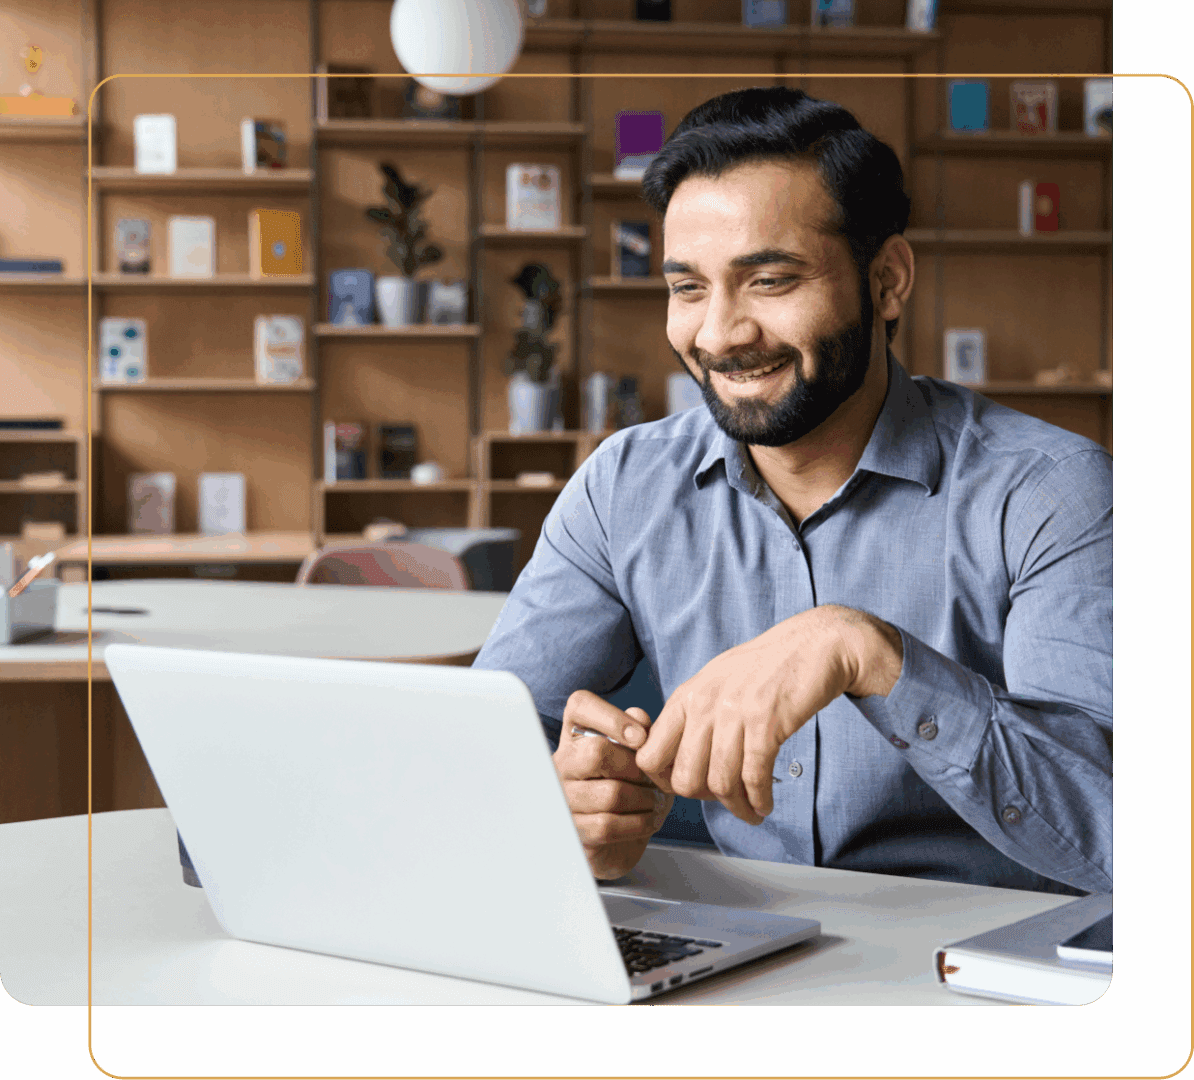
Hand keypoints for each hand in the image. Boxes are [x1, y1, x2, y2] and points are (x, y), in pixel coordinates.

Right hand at [553, 690, 672, 879]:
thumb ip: (640, 731)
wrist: (616, 841)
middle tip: (652, 778)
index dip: (612, 717)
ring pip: (610, 794)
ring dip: (645, 799)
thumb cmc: (628, 787)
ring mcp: (563, 797)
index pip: (580, 705)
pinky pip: (609, 825)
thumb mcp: (638, 756)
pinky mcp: (572, 830)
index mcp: (576, 734)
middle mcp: (562, 762)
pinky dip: (639, 823)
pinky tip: (648, 819)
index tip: (640, 737)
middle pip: (597, 752)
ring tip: (654, 801)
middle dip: (637, 767)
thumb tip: (638, 717)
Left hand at [635, 605, 902, 824]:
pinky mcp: (766, 722)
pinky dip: (759, 800)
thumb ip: (694, 716)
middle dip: (704, 799)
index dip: (665, 782)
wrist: (814, 644)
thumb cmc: (766, 667)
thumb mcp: (716, 682)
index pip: (649, 756)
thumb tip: (678, 759)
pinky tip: (765, 804)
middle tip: (724, 799)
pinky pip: (754, 777)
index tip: (689, 788)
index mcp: (686, 697)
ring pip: (720, 784)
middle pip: (684, 779)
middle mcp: (704, 705)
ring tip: (751, 811)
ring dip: (737, 808)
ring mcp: (734, 713)